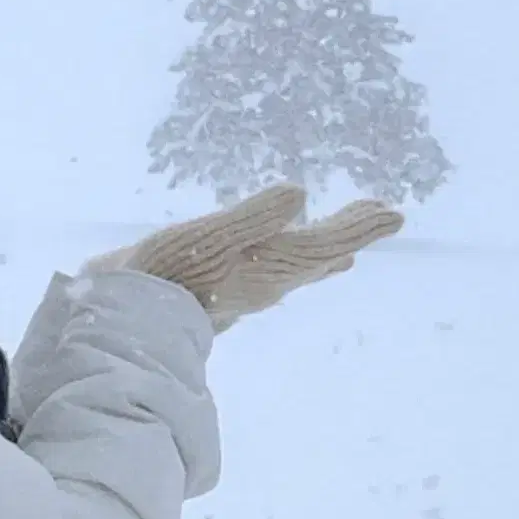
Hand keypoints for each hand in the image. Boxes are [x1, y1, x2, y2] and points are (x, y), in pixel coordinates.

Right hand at [83, 185, 403, 331]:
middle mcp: (264, 284)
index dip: (357, 226)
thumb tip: (301, 193)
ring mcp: (242, 295)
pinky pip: (267, 280)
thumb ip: (253, 217)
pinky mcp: (219, 300)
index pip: (324, 243)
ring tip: (341, 252)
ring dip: (319, 257)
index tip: (394, 213)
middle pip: (316, 259)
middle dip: (346, 238)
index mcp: (268, 267)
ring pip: (293, 274)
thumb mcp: (207, 238)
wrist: (125, 325)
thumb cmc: (163, 276)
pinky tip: (277, 270)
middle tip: (379, 218)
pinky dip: (285, 268)